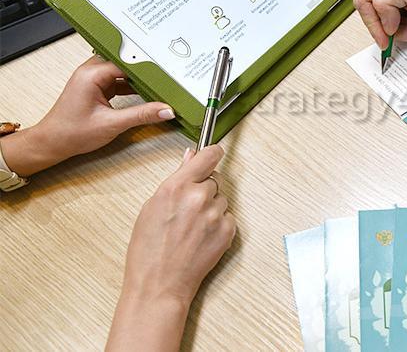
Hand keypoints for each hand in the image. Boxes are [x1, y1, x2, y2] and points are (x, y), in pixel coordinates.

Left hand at [0, 56, 174, 176]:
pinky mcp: (96, 87)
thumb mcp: (112, 124)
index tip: (165, 70)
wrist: (52, 143)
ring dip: (138, 79)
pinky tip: (145, 94)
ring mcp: (93, 79)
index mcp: (91, 74)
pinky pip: (119, 81)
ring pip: (123, 72)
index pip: (127, 61)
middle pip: (126, 63)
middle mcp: (91, 72)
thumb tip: (165, 110)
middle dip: (145, 70)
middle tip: (165, 76)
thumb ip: (142, 115)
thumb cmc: (71, 133)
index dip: (147, 66)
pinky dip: (132, 87)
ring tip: (158, 85)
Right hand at [107, 146, 234, 351]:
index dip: (212, 153)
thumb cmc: (149, 250)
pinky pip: (228, 217)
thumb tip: (189, 158)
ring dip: (211, 207)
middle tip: (189, 208)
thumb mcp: (151, 208)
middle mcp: (199, 197)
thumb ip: (175, 181)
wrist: (160, 284)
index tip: (214, 152)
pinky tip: (201, 237)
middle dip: (204, 189)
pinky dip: (219, 224)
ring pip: (221, 199)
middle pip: (214, 179)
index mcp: (177, 187)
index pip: (207, 156)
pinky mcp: (228, 231)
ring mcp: (215, 214)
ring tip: (192, 227)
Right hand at [354, 0, 406, 48]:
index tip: (389, 32)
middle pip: (371, 16)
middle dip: (391, 28)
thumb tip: (383, 24)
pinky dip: (406, 33)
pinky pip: (391, 31)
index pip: (363, 1)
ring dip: (402, 32)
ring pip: (381, 26)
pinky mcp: (394, 12)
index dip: (375, 20)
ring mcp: (387, 0)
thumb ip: (386, 1)